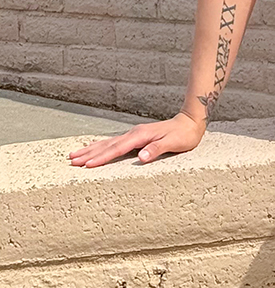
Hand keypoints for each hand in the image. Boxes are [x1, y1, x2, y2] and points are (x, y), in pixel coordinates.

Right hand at [67, 112, 206, 167]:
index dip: (101, 158)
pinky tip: (94, 148)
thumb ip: (156, 149)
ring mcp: (133, 134)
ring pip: (107, 142)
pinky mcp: (135, 137)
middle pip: (107, 145)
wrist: (190, 122)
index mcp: (140, 136)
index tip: (87, 165)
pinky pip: (113, 142)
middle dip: (88, 153)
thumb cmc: (183, 135)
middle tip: (71, 160)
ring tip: (74, 154)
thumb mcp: (173, 143)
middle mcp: (133, 134)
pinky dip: (100, 146)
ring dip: (90, 149)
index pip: (116, 149)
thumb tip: (141, 157)